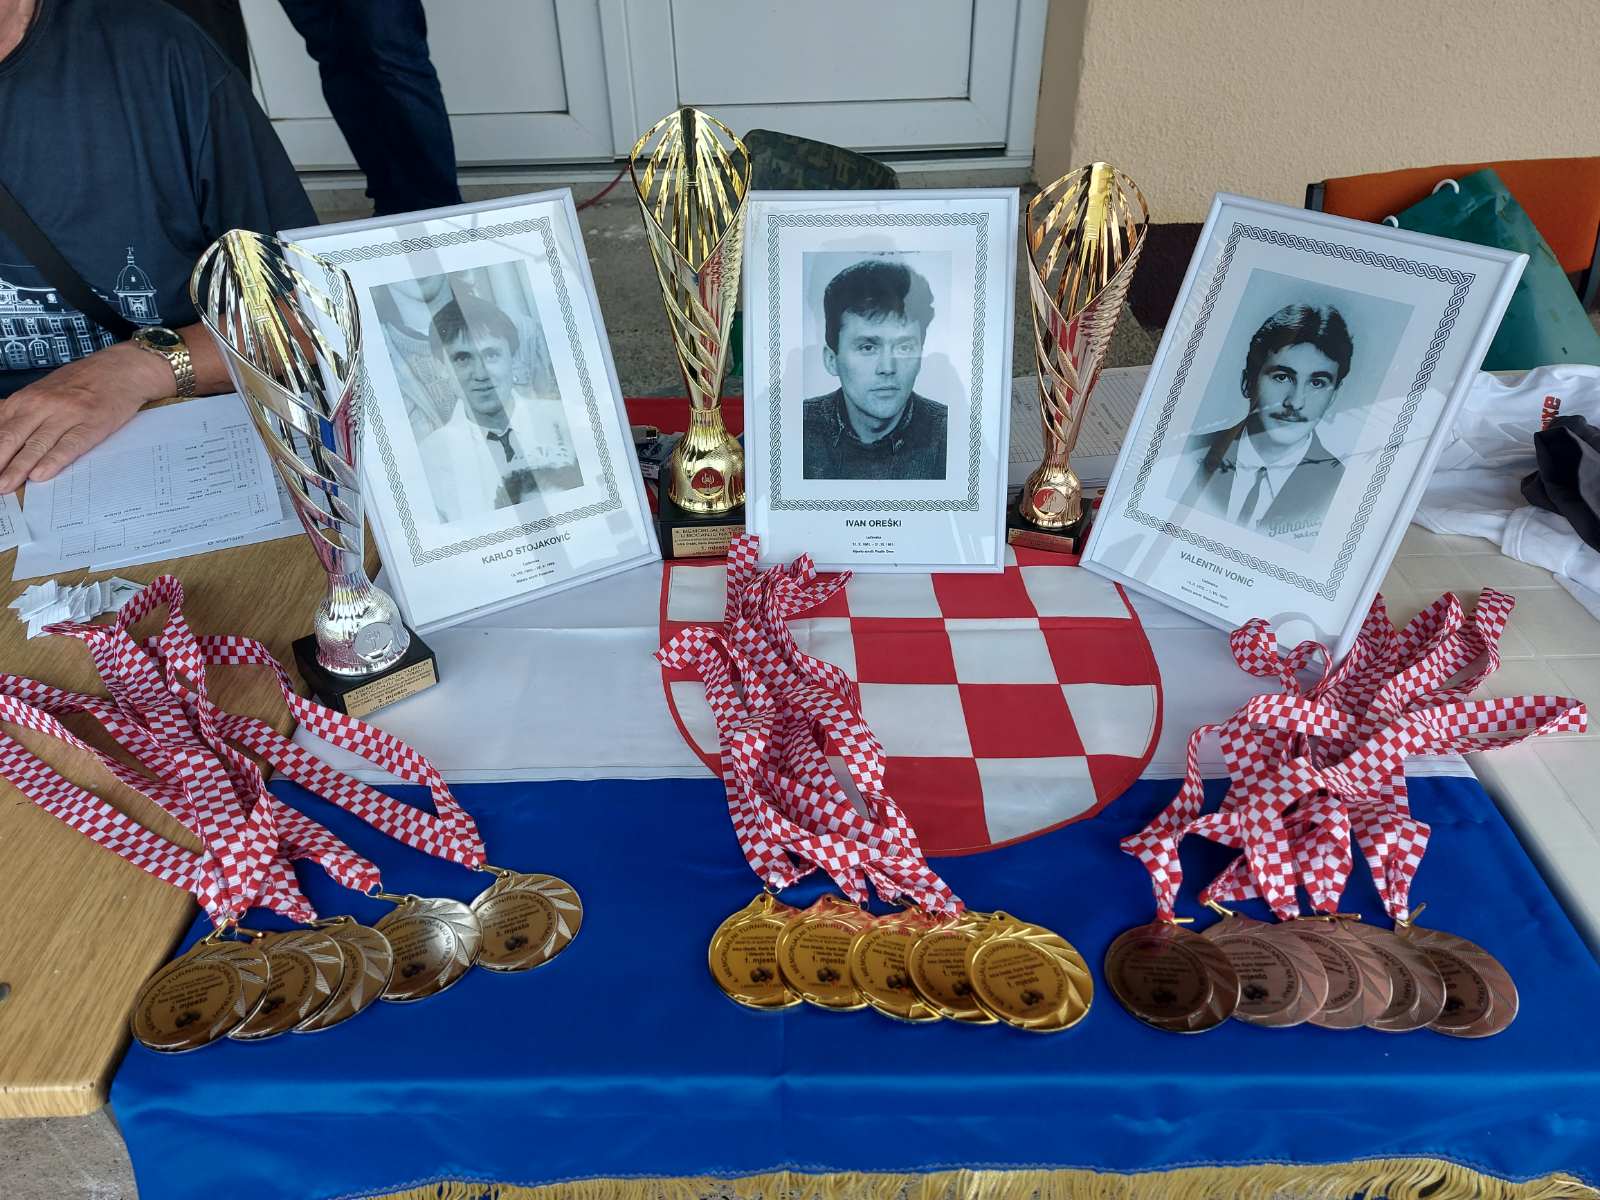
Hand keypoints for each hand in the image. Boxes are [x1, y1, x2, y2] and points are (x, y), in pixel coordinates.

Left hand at [0, 342, 172, 491]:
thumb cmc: (81, 382)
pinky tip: (40, 475)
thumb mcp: (42, 391)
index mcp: (25, 399)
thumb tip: (1, 432)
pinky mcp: (92, 424)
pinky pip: (69, 445)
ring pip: (37, 444)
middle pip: (11, 437)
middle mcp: (42, 405)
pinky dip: (53, 460)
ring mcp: (68, 414)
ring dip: (18, 468)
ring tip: (5, 486)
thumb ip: (20, 411)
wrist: (120, 368)